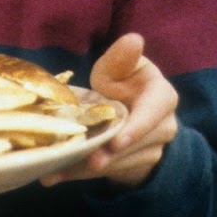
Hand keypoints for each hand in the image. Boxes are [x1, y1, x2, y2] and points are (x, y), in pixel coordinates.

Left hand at [40, 33, 177, 187]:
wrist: (127, 110)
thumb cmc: (121, 82)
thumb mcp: (119, 67)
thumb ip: (122, 58)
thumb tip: (133, 40)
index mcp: (162, 98)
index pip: (153, 112)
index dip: (136, 128)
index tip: (117, 140)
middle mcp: (163, 128)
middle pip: (134, 145)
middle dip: (109, 155)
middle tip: (89, 161)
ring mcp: (151, 151)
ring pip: (117, 163)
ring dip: (86, 168)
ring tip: (56, 170)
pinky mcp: (133, 167)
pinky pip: (105, 173)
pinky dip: (78, 174)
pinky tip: (53, 176)